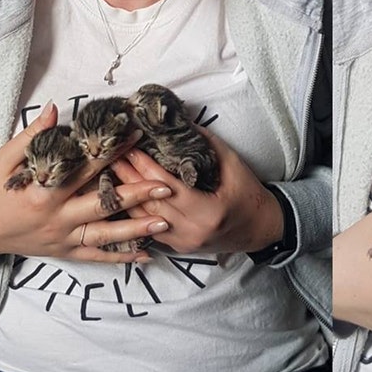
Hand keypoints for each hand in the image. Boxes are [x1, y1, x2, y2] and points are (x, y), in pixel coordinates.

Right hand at [0, 102, 172, 262]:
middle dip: (137, 194)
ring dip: (137, 228)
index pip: (87, 169)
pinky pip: (96, 257)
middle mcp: (58, 217)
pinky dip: (121, 257)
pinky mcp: (65, 252)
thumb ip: (33, 136)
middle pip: (104, 204)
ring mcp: (63, 238)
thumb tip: (56, 108)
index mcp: (45, 192)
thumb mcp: (6, 160)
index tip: (138, 139)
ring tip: (165, 221)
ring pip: (106, 235)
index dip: (114, 153)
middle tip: (166, 185)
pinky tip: (145, 255)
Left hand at [110, 127, 283, 254]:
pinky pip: (150, 231)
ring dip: (125, 197)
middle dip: (128, 179)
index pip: (166, 187)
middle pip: (149, 204)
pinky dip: (135, 214)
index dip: (146, 167)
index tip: (130, 148)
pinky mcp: (179, 248)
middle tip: (110, 158)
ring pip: (144, 220)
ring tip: (109, 176)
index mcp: (207, 211)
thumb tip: (184, 123)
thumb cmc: (250, 195)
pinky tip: (122, 199)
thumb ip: (209, 144)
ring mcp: (183, 243)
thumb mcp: (235, 165)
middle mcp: (191, 231)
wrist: (261, 228)